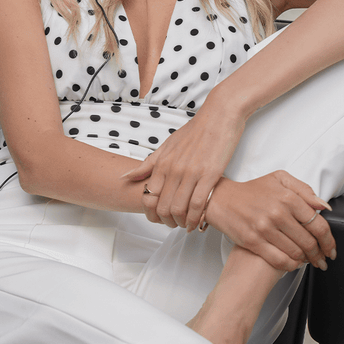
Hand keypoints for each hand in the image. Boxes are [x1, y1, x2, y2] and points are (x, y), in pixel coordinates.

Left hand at [124, 98, 246, 230]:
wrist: (219, 117)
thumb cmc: (194, 132)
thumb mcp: (166, 146)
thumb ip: (148, 164)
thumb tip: (125, 177)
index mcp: (162, 163)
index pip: (149, 197)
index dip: (152, 214)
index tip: (159, 219)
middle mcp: (173, 169)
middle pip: (163, 207)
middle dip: (167, 222)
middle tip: (173, 225)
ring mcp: (191, 173)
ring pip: (179, 209)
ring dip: (181, 223)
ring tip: (185, 226)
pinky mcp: (210, 174)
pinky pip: (198, 204)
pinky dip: (196, 218)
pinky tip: (197, 223)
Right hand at [204, 171, 334, 271]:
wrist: (221, 199)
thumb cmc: (252, 190)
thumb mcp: (280, 179)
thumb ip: (304, 190)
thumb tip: (324, 207)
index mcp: (288, 197)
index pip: (318, 225)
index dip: (328, 240)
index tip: (331, 248)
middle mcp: (278, 213)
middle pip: (309, 242)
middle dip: (320, 254)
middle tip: (322, 260)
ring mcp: (265, 229)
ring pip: (296, 253)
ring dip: (306, 261)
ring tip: (309, 262)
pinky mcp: (253, 241)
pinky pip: (280, 260)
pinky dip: (291, 265)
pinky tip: (293, 264)